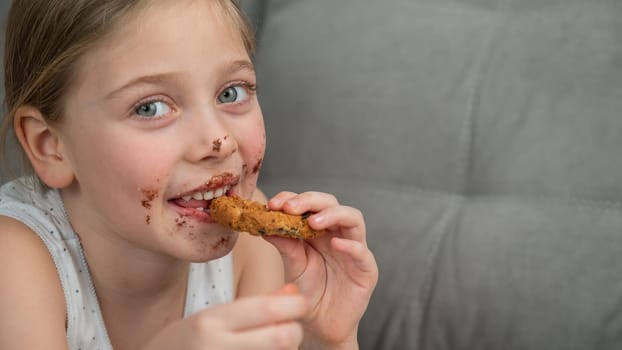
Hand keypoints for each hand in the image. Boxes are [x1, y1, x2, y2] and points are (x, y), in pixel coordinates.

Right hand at [141, 284, 306, 349]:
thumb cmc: (187, 344)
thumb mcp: (213, 318)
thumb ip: (255, 305)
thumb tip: (294, 293)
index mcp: (212, 321)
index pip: (268, 308)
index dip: (295, 305)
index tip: (300, 304)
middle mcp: (217, 346)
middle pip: (283, 337)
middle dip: (294, 331)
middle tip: (290, 329)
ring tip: (270, 344)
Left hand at [265, 191, 378, 348]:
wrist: (320, 326)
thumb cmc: (308, 293)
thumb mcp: (293, 266)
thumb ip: (285, 245)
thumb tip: (266, 224)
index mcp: (318, 230)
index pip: (309, 204)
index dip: (293, 198)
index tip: (273, 204)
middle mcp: (337, 234)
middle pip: (331, 203)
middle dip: (310, 201)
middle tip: (290, 207)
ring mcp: (354, 249)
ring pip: (353, 218)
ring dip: (332, 215)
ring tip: (313, 221)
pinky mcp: (366, 269)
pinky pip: (362, 252)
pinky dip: (350, 245)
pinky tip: (335, 244)